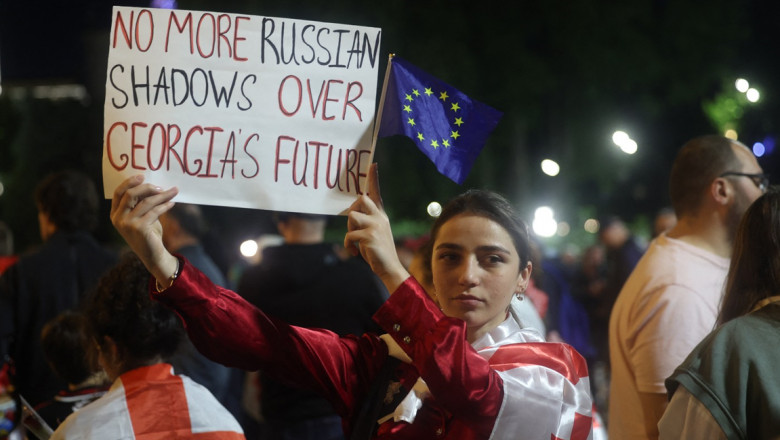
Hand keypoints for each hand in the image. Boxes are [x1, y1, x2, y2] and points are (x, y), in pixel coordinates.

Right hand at [110, 175, 179, 284]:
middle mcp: (118, 218)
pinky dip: (165, 206)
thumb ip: (141, 202)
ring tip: (173, 192)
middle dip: (147, 187)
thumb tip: (152, 184)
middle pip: (130, 194)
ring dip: (162, 195)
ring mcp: (127, 224)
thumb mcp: (142, 216)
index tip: (142, 176)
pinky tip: (172, 203)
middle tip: (161, 186)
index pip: (118, 193)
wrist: (153, 254)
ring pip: (145, 202)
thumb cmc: (148, 233)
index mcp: (115, 214)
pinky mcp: (139, 228)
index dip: (129, 182)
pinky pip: (154, 211)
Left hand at [344, 164, 408, 292]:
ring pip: (352, 215)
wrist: (389, 268)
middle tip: (353, 226)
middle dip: (351, 209)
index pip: (377, 193)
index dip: (374, 178)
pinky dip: (348, 245)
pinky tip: (354, 252)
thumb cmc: (378, 252)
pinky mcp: (370, 236)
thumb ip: (365, 222)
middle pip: (361, 199)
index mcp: (381, 215)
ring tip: (354, 242)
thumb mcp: (373, 233)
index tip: (373, 163)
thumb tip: (351, 214)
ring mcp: (376, 226)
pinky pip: (349, 234)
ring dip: (348, 229)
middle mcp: (380, 218)